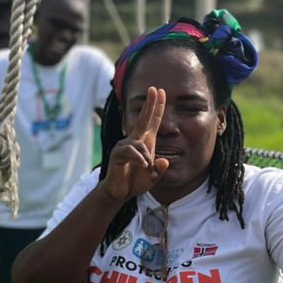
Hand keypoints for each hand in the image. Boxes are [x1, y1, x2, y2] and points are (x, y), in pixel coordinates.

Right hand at [99, 87, 167, 204]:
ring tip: (147, 166)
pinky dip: (138, 158)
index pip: (152, 121)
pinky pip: (130, 151)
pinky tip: (143, 165)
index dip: (157, 107)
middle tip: (154, 89)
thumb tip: (164, 161)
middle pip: (143, 119)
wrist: (120, 192)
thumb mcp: (153, 177)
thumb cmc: (135, 181)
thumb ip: (160, 170)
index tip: (160, 92)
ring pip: (139, 144)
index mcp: (145, 142)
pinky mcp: (117, 154)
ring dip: (146, 156)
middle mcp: (135, 140)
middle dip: (150, 104)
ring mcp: (125, 146)